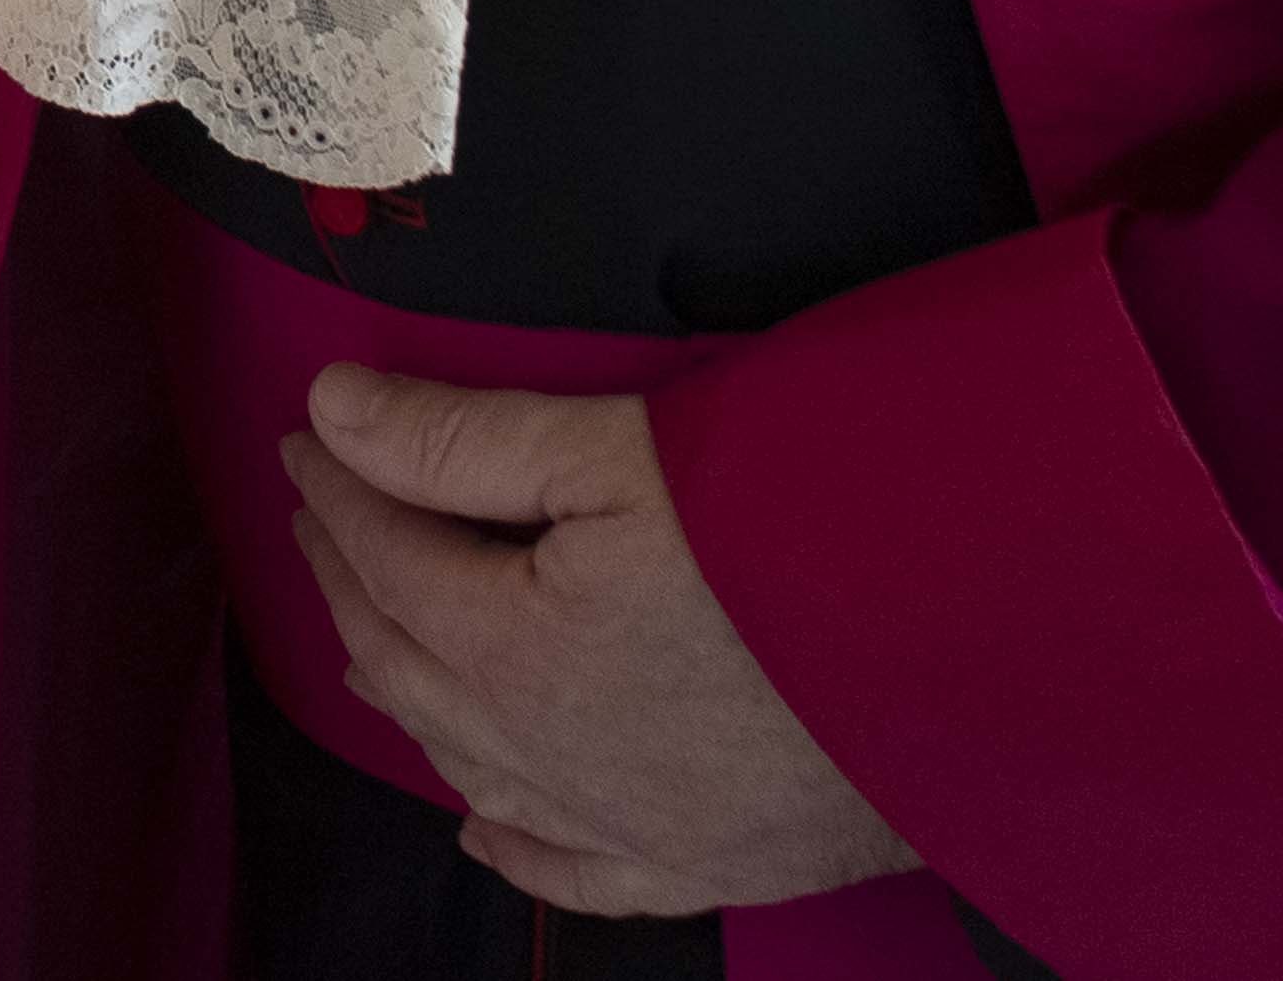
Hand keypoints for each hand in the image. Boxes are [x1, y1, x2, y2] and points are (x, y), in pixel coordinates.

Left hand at [279, 370, 910, 918]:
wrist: (976, 653)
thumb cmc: (804, 539)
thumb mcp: (620, 450)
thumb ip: (461, 438)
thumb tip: (332, 413)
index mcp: (515, 651)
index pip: (385, 557)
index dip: (335, 488)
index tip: (306, 440)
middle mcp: (550, 755)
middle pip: (406, 660)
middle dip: (352, 578)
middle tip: (326, 517)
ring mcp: (626, 822)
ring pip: (467, 763)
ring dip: (408, 692)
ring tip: (375, 634)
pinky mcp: (704, 861)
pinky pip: (572, 869)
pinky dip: (514, 843)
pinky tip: (479, 824)